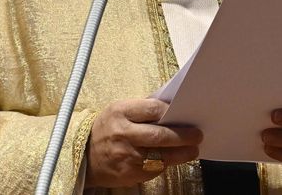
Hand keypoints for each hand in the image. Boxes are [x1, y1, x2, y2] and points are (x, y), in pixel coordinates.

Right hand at [84, 98, 202, 187]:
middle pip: (160, 135)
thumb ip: (142, 109)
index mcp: (120, 112)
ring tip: (192, 150)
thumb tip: (172, 109)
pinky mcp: (129, 174)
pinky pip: (155, 169)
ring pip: (161, 156)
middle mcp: (122, 133)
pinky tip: (172, 159)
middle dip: (183, 136)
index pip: (153, 109)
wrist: (84, 155)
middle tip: (197, 135)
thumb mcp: (118, 111)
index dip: (171, 111)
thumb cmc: (107, 129)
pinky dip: (166, 164)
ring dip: (182, 153)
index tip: (183, 113)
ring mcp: (126, 156)